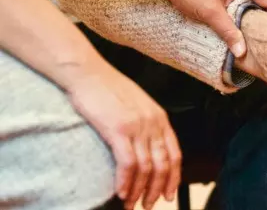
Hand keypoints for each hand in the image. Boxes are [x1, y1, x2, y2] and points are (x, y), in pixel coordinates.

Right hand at [62, 58, 180, 209]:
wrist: (88, 73)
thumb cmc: (108, 88)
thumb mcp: (138, 105)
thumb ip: (147, 124)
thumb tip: (147, 146)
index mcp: (160, 118)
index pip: (175, 154)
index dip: (173, 178)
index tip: (168, 194)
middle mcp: (153, 123)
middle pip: (163, 165)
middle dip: (157, 189)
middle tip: (148, 205)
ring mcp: (137, 126)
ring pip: (146, 168)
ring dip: (139, 190)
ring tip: (132, 204)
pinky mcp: (118, 129)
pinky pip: (128, 163)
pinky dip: (126, 182)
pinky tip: (121, 192)